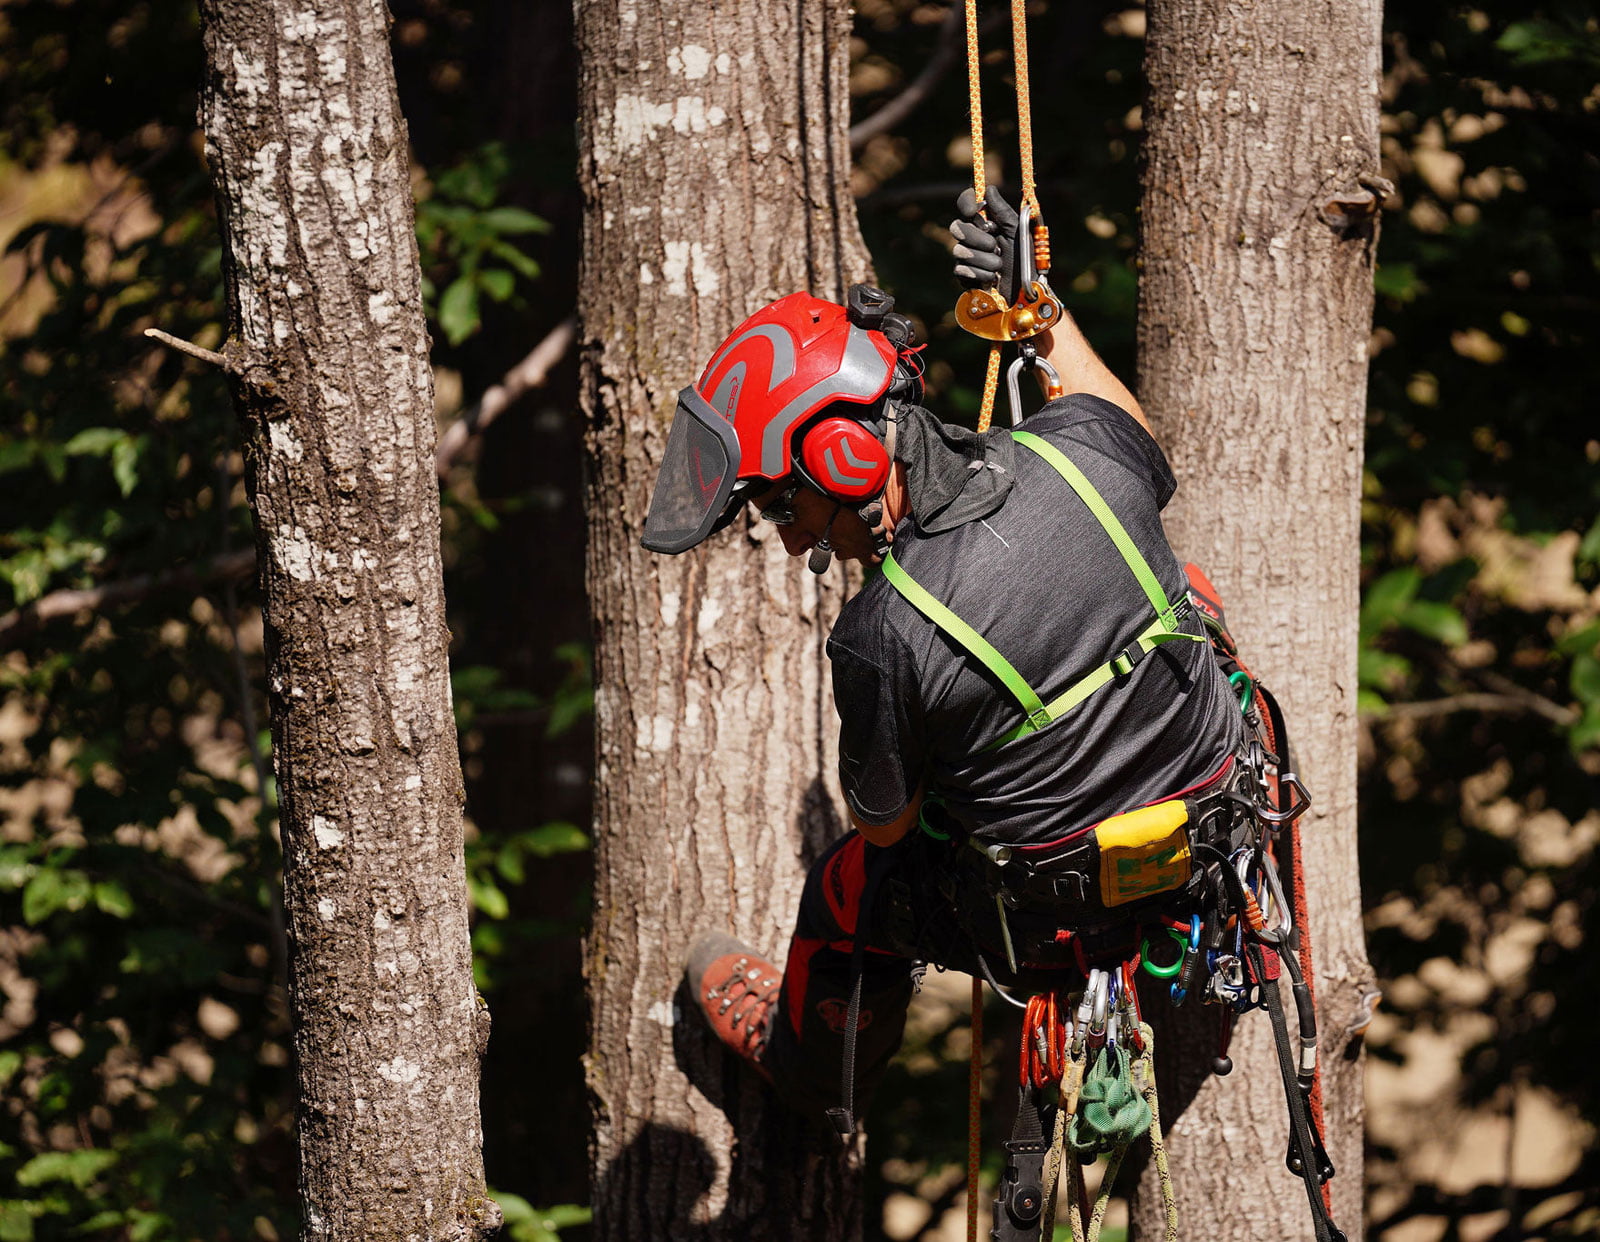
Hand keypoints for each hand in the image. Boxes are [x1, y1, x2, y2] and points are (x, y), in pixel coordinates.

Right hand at [950, 186, 1020, 301]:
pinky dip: (979, 274)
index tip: (974, 210)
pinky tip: (992, 279)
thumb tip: (989, 189)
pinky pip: (960, 270)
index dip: (966, 203)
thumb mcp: (1018, 232)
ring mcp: (967, 257)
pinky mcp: (965, 276)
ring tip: (999, 266)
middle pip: (957, 227)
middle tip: (995, 246)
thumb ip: (1003, 211)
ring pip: (959, 250)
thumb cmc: (1027, 260)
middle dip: (977, 238)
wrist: (1026, 291)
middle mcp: (974, 237)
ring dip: (983, 259)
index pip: (966, 204)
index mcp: (987, 222)